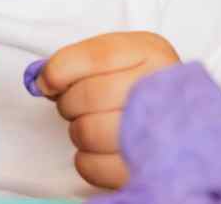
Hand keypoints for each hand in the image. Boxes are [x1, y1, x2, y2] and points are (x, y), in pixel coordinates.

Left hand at [33, 31, 180, 188]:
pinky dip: (86, 158)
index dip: (60, 69)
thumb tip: (41, 81)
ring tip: (93, 125)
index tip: (47, 82)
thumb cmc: (137, 85)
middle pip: (88, 96)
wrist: (179, 123)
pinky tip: (100, 148)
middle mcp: (161, 88)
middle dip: (70, 103)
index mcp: (151, 53)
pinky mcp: (146, 168)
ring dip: (78, 130)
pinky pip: (92, 166)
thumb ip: (75, 62)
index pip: (96, 56)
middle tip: (78, 106)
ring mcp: (159, 131)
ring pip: (88, 132)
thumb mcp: (114, 58)